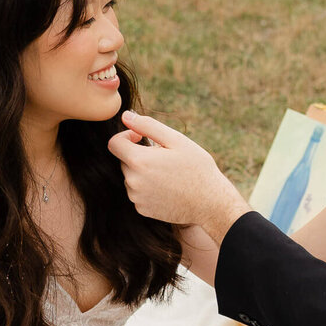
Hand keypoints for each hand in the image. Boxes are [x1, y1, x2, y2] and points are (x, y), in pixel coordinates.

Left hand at [108, 111, 251, 242]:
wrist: (210, 203)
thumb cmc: (197, 168)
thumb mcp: (176, 140)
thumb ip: (147, 125)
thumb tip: (125, 116)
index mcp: (139, 161)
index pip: (114, 143)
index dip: (126, 136)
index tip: (140, 137)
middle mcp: (133, 182)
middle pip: (124, 161)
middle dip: (139, 155)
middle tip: (165, 159)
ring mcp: (136, 198)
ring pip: (131, 177)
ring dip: (143, 172)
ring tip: (168, 175)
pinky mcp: (142, 209)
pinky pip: (138, 192)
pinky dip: (147, 188)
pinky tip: (167, 188)